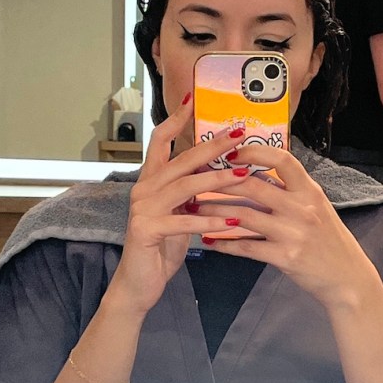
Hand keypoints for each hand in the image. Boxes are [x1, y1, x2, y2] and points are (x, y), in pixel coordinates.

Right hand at [109, 100, 255, 315]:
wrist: (138, 282)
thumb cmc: (161, 247)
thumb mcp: (178, 213)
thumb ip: (189, 193)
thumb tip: (217, 171)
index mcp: (150, 181)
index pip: (160, 141)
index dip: (176, 119)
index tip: (193, 100)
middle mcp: (143, 189)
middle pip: (180, 159)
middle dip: (212, 145)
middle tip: (239, 133)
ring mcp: (143, 208)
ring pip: (185, 186)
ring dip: (217, 179)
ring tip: (244, 173)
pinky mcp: (146, 230)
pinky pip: (183, 222)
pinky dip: (210, 220)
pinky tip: (232, 220)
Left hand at [196, 145, 379, 310]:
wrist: (347, 278)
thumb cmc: (328, 240)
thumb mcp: (317, 207)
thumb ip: (291, 192)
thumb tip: (256, 173)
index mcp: (309, 191)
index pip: (281, 159)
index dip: (253, 152)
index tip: (229, 153)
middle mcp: (302, 208)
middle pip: (253, 187)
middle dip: (219, 182)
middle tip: (196, 180)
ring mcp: (293, 233)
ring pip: (243, 216)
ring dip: (213, 212)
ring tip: (192, 208)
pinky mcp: (285, 257)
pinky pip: (246, 247)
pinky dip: (223, 243)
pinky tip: (208, 240)